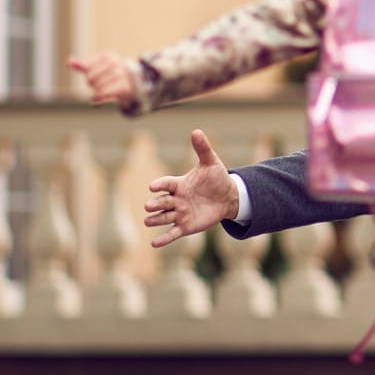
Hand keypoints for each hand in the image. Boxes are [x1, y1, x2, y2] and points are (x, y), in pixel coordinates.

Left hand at [69, 51, 138, 109]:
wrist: (133, 82)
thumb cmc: (110, 73)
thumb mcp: (97, 65)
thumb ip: (82, 64)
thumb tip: (68, 62)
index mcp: (107, 56)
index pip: (86, 67)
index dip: (88, 74)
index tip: (93, 74)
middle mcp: (115, 63)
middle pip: (90, 79)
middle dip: (91, 84)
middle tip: (98, 84)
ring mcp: (120, 75)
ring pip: (97, 88)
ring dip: (95, 93)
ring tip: (101, 91)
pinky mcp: (124, 87)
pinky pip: (104, 94)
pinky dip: (98, 99)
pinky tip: (96, 100)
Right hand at [143, 129, 235, 245]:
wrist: (227, 197)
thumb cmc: (216, 178)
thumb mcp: (211, 162)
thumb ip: (202, 149)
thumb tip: (196, 131)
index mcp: (179, 184)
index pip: (166, 184)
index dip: (160, 184)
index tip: (152, 186)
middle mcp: (176, 199)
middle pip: (163, 202)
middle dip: (156, 203)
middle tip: (149, 205)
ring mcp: (179, 214)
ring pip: (164, 218)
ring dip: (156, 220)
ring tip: (147, 221)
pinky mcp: (185, 227)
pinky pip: (172, 233)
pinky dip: (163, 239)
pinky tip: (154, 244)